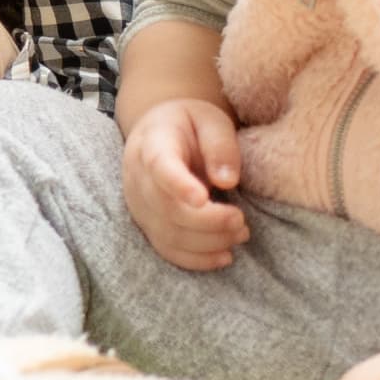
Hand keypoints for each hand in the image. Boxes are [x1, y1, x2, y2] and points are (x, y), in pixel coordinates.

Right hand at [121, 97, 251, 271]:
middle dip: (209, 221)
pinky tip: (225, 255)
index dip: (178, 185)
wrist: (158, 132)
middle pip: (167, 208)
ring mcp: (140, 205)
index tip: (203, 198)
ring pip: (169, 234)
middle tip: (241, 219)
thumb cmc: (189, 124)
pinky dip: (197, 259)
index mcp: (152, 144)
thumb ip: (220, 145)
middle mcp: (138, 177)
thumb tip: (227, 182)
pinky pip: (167, 250)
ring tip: (240, 233)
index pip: (159, 166)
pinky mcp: (148, 225)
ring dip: (209, 242)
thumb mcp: (210, 120)